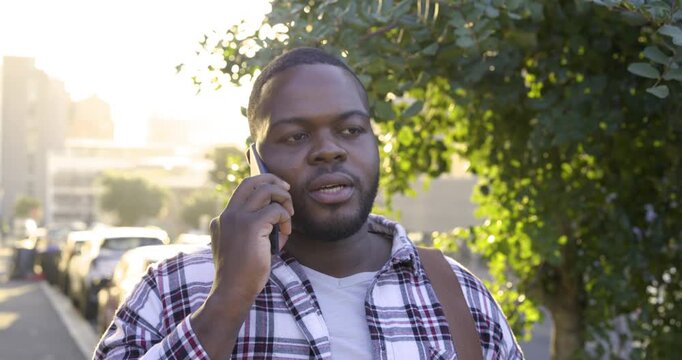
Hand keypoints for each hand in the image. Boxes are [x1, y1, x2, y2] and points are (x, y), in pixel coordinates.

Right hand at [208, 173, 293, 303]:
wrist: (233, 292)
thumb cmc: (242, 274)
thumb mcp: (243, 246)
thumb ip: (251, 230)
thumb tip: (276, 216)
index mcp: (222, 220)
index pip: (243, 193)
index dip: (262, 190)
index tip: (276, 196)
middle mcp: (227, 215)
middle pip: (251, 182)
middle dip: (272, 180)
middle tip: (287, 189)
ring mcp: (237, 218)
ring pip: (265, 190)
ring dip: (283, 199)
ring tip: (288, 216)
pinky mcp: (250, 226)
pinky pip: (276, 210)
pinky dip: (285, 219)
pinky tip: (285, 234)